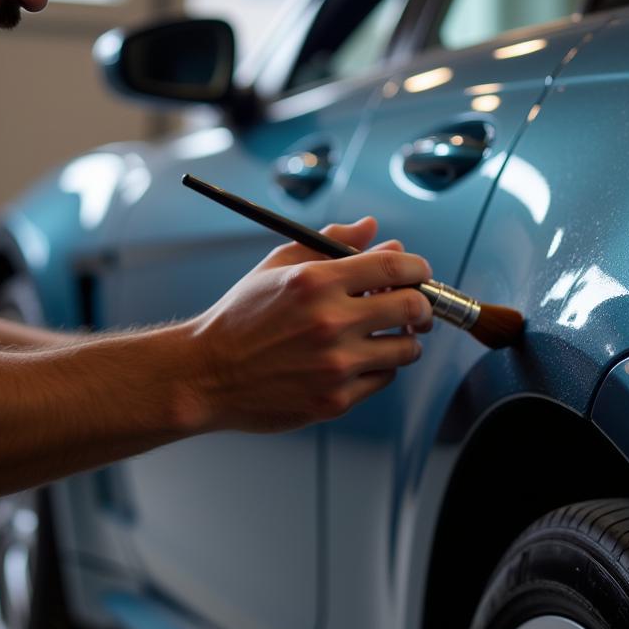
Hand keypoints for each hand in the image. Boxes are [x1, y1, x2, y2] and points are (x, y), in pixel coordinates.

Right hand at [188, 217, 433, 432]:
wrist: (207, 375)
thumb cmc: (242, 318)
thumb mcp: (278, 267)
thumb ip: (330, 242)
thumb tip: (372, 228)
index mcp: (317, 282)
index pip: (395, 265)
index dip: (418, 267)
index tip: (418, 272)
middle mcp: (330, 322)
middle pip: (413, 307)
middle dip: (421, 303)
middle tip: (414, 305)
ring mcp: (335, 365)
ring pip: (406, 349)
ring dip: (405, 339)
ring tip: (386, 334)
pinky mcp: (336, 400)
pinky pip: (383, 378)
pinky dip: (380, 367)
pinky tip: (359, 359)